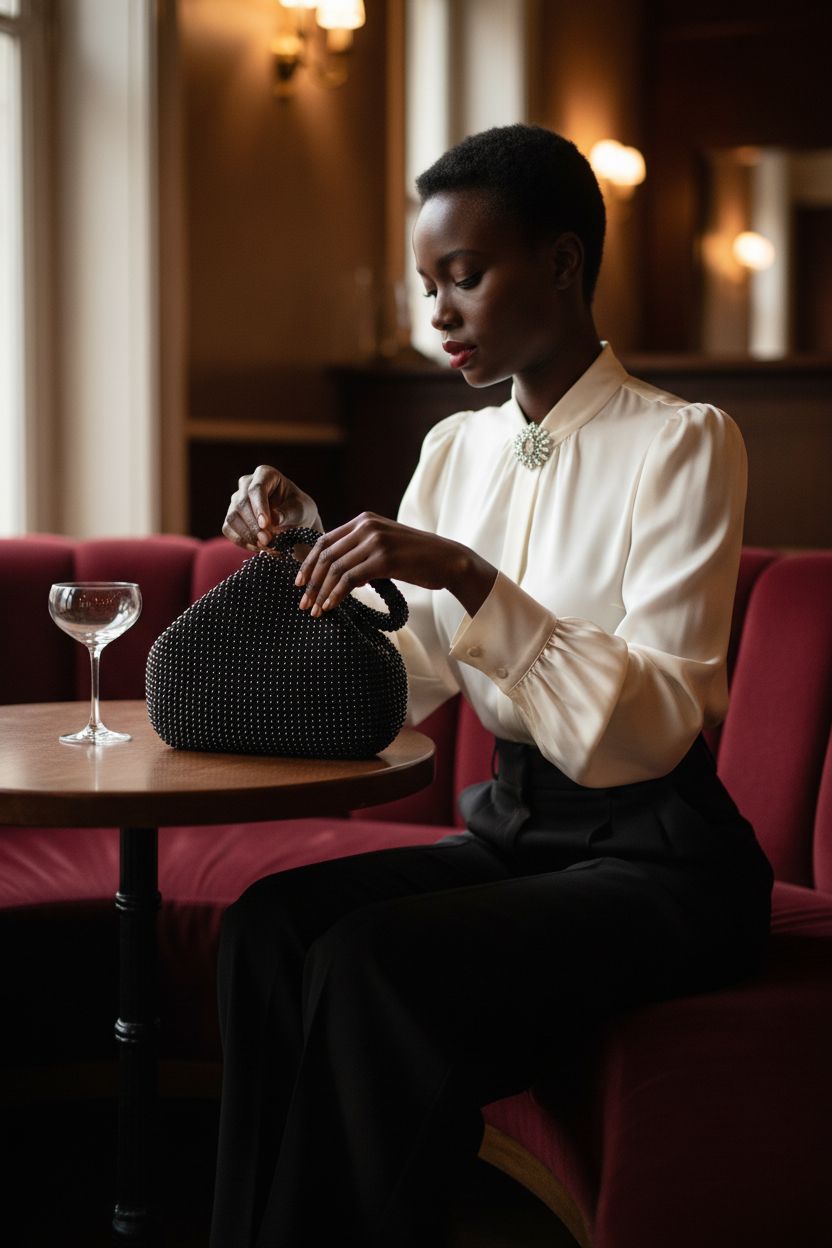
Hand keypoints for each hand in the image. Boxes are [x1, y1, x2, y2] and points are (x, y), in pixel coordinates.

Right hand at [222, 465, 321, 551]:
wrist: (293, 523)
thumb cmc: (299, 510)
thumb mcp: (300, 510)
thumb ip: (287, 513)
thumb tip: (273, 519)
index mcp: (265, 474)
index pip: (257, 488)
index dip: (259, 507)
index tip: (266, 525)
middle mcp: (246, 484)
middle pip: (241, 503)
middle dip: (254, 525)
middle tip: (268, 541)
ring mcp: (236, 500)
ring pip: (232, 517)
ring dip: (248, 535)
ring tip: (266, 546)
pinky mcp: (231, 517)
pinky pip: (228, 529)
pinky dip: (242, 541)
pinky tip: (257, 548)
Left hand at [294, 512, 496, 618]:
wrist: (448, 560)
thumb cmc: (417, 558)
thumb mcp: (385, 546)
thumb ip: (361, 551)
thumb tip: (336, 573)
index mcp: (364, 520)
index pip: (324, 540)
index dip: (308, 563)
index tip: (300, 583)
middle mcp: (366, 526)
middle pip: (326, 554)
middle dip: (311, 581)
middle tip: (303, 603)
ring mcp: (376, 541)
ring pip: (335, 568)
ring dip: (322, 592)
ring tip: (315, 610)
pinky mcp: (384, 558)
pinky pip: (350, 578)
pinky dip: (337, 594)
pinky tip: (332, 606)